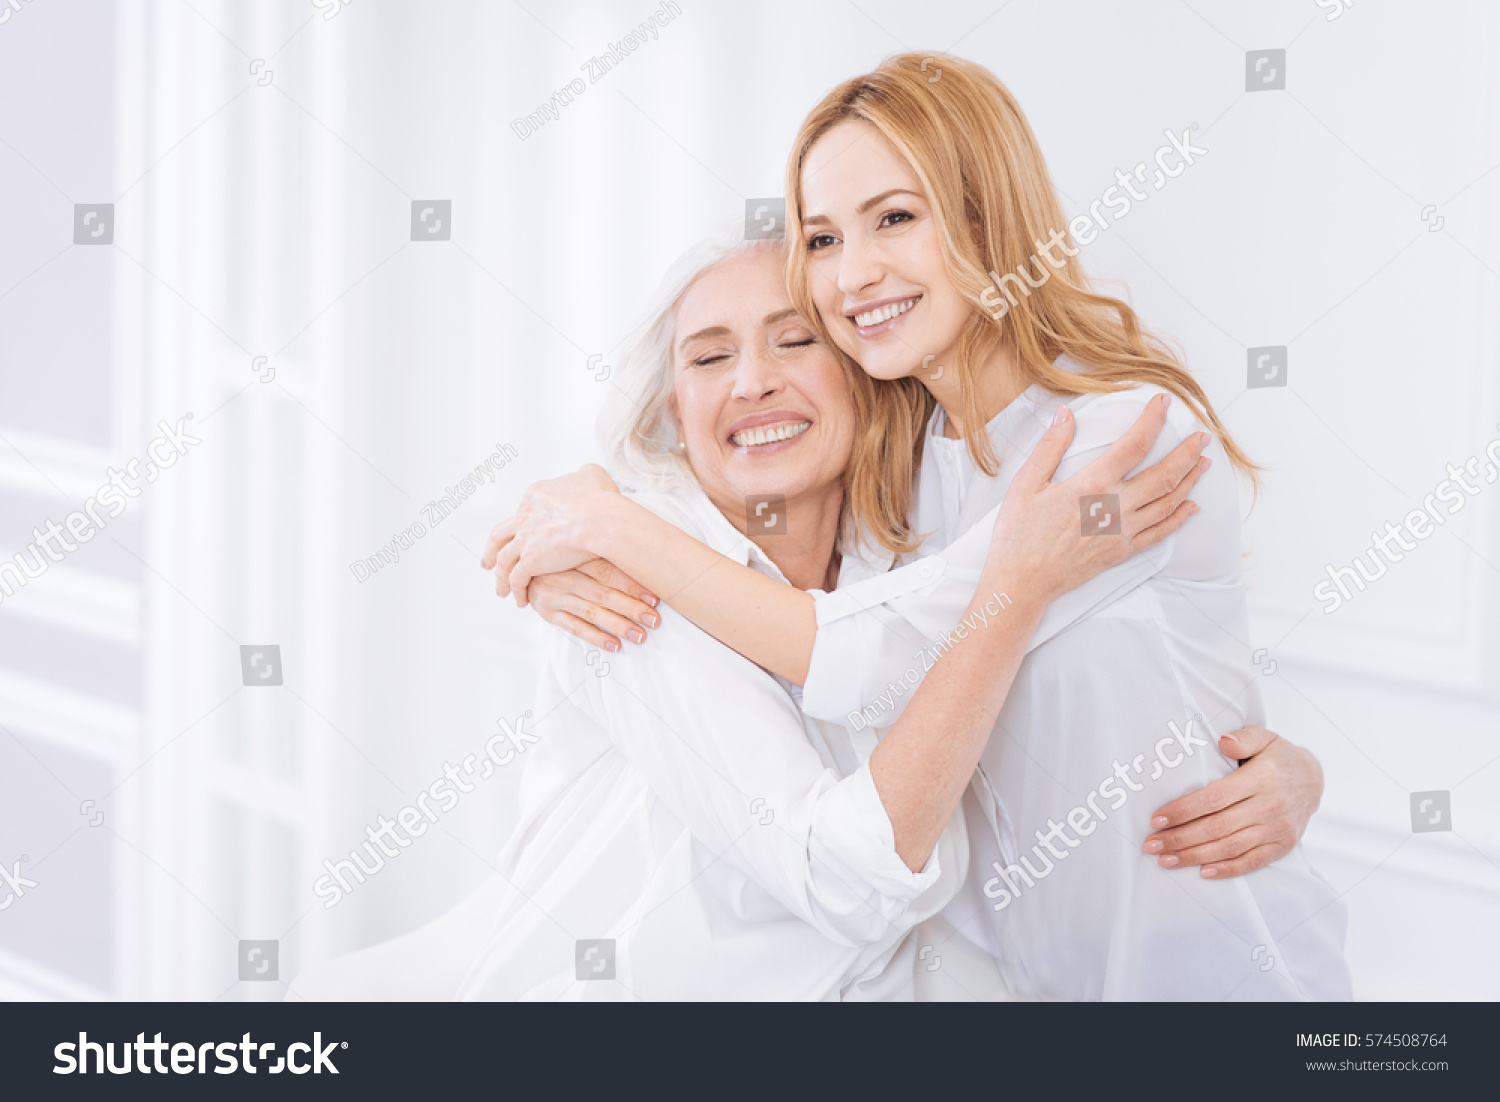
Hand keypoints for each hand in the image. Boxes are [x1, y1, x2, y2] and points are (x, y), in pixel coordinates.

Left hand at [482, 463, 628, 606]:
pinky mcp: (529, 560)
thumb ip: (584, 475)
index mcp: (536, 495)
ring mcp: (524, 538)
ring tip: (501, 589)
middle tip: (488, 562)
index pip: (520, 511)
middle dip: (492, 549)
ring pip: (502, 560)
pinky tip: (520, 600)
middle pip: (500, 535)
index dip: (518, 525)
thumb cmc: (600, 499)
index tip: (517, 536)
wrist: (600, 520)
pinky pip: (516, 579)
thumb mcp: (592, 475)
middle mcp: (524, 515)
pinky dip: (516, 590)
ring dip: (500, 576)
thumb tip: (585, 475)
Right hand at [526, 559, 660, 651]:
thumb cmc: (559, 555)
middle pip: (602, 593)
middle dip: (632, 608)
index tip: (655, 596)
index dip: (632, 584)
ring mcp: (554, 596)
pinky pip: (574, 628)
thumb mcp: (576, 547)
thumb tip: (644, 557)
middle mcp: (562, 576)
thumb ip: (602, 551)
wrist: (521, 565)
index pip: (607, 571)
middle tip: (654, 620)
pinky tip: (615, 645)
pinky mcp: (548, 613)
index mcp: (572, 556)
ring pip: (591, 612)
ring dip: (618, 625)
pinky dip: (596, 637)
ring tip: (640, 635)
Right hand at [984, 394, 1209, 601]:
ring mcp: (1122, 532)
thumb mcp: (1025, 484)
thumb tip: (1067, 414)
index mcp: (1092, 485)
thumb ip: (1050, 447)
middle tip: (1203, 436)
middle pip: (1165, 475)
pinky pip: (1160, 533)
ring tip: (1203, 463)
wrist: (1022, 583)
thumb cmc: (1018, 535)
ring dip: (1190, 481)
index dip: (1153, 420)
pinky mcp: (1122, 552)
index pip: (1134, 445)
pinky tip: (1191, 507)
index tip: (1163, 403)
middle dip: (1187, 452)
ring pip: (1168, 503)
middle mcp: (1115, 508)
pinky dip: (1179, 518)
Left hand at [1143, 725, 1323, 878]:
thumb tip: (1223, 742)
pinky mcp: (1283, 845)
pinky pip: (1252, 861)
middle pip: (1217, 827)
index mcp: (1261, 778)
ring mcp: (1278, 829)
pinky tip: (1202, 872)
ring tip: (1165, 859)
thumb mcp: (1265, 737)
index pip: (1214, 798)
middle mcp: (1270, 806)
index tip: (1156, 819)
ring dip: (1194, 856)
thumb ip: (1243, 738)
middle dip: (1179, 838)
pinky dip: (1227, 869)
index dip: (1183, 810)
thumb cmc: (1279, 757)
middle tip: (1150, 844)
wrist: (1315, 781)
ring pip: (1230, 847)